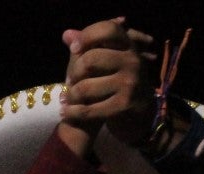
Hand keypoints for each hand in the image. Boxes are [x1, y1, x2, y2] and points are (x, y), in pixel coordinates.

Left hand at [59, 17, 157, 143]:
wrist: (138, 112)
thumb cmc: (114, 81)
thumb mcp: (104, 60)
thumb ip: (87, 47)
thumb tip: (66, 34)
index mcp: (128, 46)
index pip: (108, 30)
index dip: (87, 36)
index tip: (74, 48)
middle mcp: (132, 61)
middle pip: (91, 59)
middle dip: (74, 73)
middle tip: (70, 81)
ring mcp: (129, 83)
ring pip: (85, 87)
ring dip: (71, 95)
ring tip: (68, 98)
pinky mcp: (123, 105)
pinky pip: (88, 110)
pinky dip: (72, 112)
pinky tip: (66, 112)